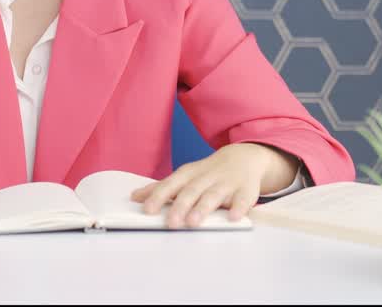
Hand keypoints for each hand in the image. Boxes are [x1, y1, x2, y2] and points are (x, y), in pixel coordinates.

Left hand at [130, 143, 299, 227]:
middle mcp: (206, 177)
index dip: (158, 197)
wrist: (243, 157)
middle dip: (180, 206)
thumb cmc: (208, 172)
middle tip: (170, 222)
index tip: (147, 210)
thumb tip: (135, 197)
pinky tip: (233, 218)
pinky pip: (243, 199)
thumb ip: (162, 188)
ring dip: (203, 208)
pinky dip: (238, 208)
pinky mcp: (245, 190)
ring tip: (193, 222)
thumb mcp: (185, 176)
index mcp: (189, 174)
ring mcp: (226, 183)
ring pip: (213, 196)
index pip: (171, 185)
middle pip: (191, 191)